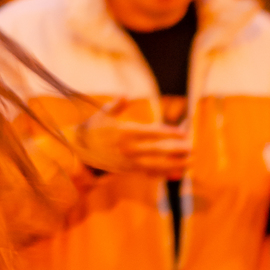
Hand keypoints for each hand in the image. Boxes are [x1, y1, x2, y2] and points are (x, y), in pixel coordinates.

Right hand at [75, 99, 191, 179]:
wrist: (77, 151)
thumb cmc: (92, 129)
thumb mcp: (103, 114)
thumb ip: (117, 105)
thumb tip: (126, 95)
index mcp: (124, 132)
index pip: (151, 132)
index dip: (169, 133)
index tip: (184, 133)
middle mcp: (128, 148)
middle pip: (157, 150)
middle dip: (176, 150)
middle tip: (192, 149)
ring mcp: (128, 161)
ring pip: (156, 164)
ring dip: (174, 165)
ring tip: (190, 164)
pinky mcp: (127, 170)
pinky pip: (149, 172)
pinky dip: (164, 174)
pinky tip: (177, 174)